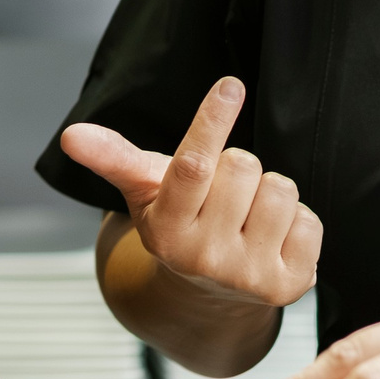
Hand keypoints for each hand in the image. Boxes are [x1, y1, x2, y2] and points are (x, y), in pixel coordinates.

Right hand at [59, 77, 318, 309]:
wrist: (208, 293)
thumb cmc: (178, 220)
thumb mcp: (143, 189)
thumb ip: (112, 158)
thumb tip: (70, 135)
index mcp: (166, 231)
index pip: (193, 166)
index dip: (211, 121)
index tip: (230, 85)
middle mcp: (205, 258)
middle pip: (244, 166)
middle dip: (236, 166)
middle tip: (221, 192)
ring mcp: (249, 276)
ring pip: (280, 189)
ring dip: (267, 191)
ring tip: (246, 213)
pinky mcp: (290, 286)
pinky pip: (309, 220)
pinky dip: (295, 220)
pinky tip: (271, 235)